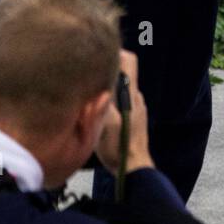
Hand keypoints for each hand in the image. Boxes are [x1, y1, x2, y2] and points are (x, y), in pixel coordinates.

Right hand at [96, 51, 153, 173]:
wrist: (134, 170)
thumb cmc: (118, 146)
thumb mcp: (105, 123)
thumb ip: (102, 101)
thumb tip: (97, 81)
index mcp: (130, 94)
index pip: (129, 60)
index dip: (115, 53)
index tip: (96, 57)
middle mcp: (136, 97)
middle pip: (123, 73)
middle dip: (105, 72)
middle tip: (85, 77)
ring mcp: (137, 108)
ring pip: (120, 89)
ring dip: (106, 89)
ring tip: (88, 95)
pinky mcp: (134, 119)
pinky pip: (121, 102)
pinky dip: (110, 102)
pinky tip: (98, 113)